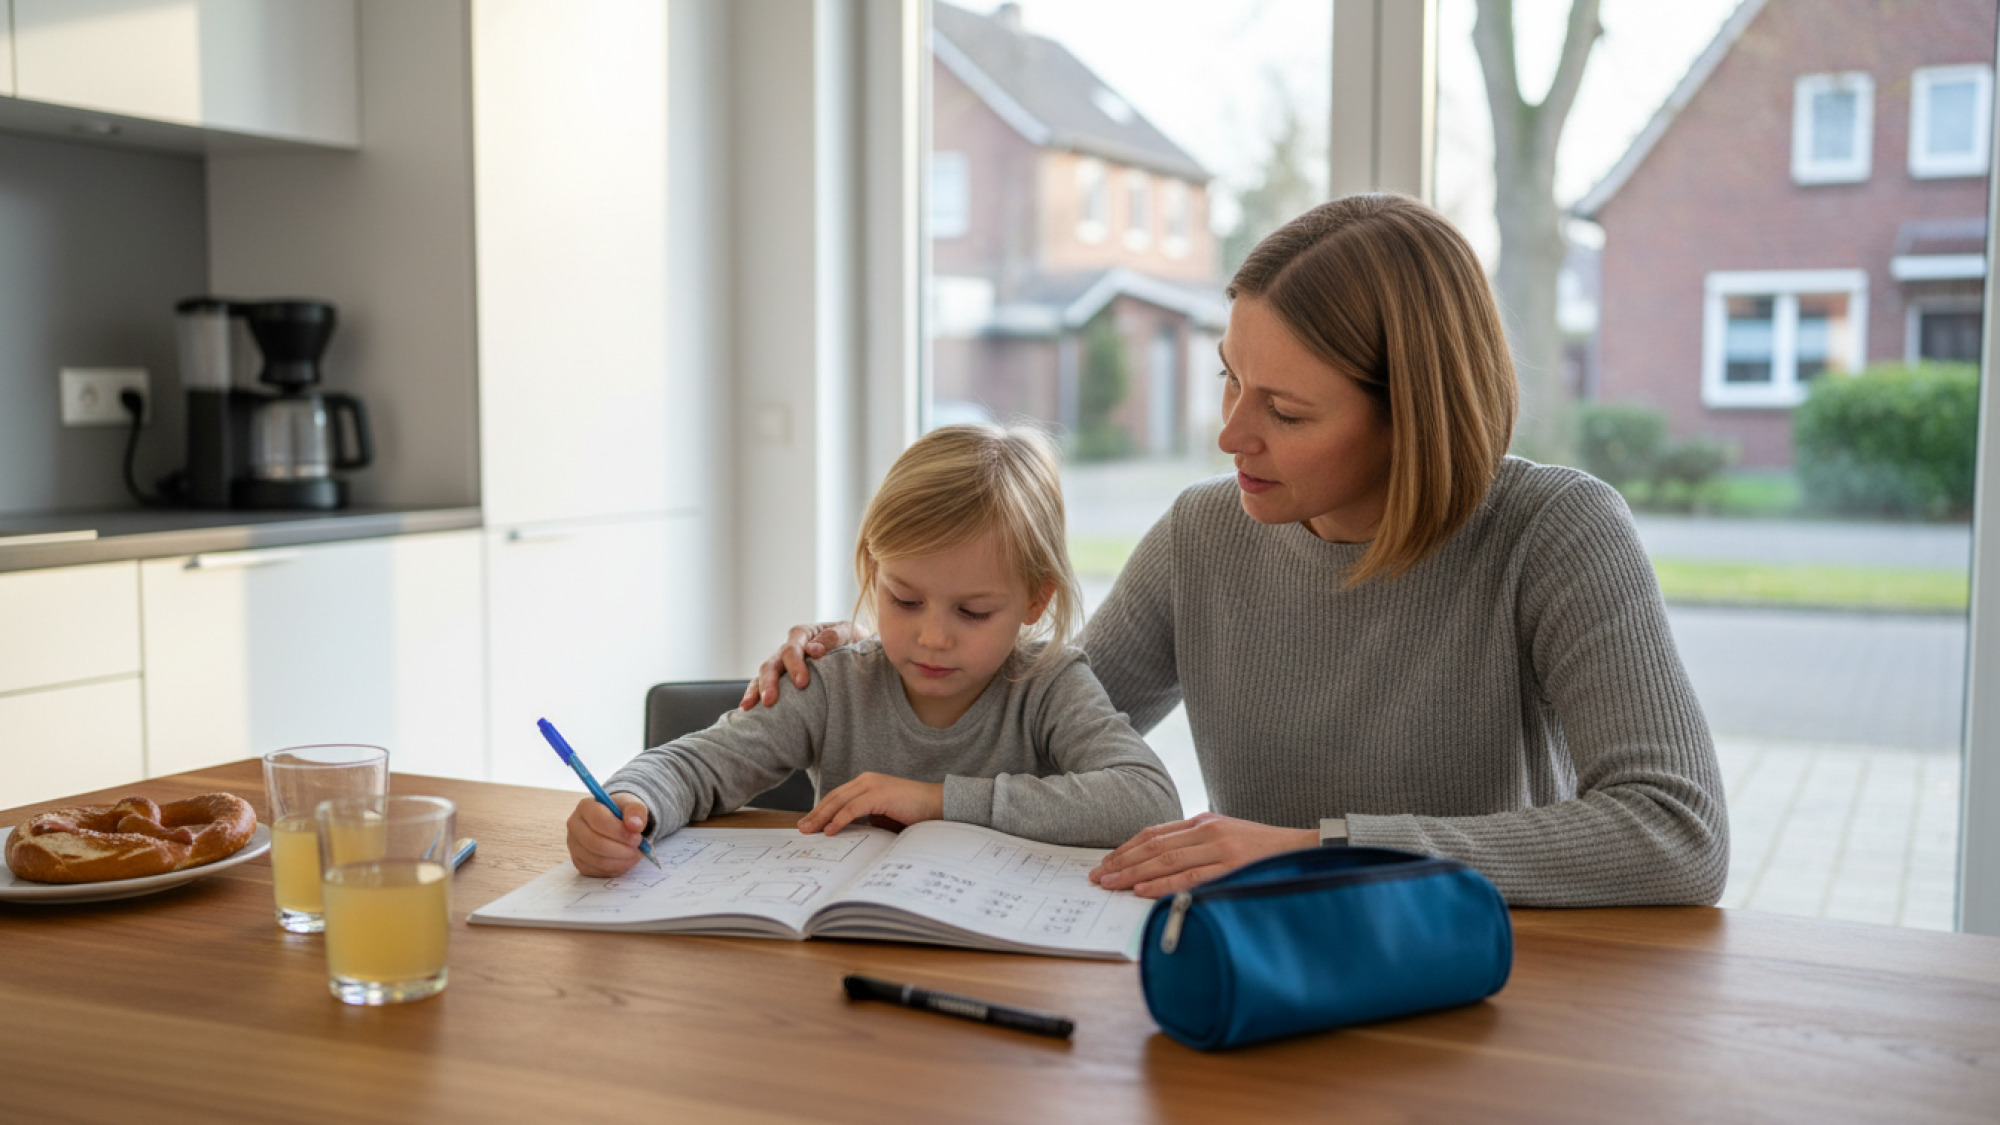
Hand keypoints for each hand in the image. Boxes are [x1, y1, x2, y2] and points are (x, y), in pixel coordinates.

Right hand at [565, 792, 651, 876]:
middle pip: (595, 843)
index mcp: (586, 806)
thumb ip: (636, 810)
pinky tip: (625, 861)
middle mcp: (575, 825)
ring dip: (621, 861)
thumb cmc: (622, 813)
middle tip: (638, 849)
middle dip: (621, 849)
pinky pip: (596, 871)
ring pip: (596, 860)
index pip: (599, 820)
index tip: (637, 837)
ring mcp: (574, 845)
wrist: (616, 822)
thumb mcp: (633, 805)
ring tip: (635, 855)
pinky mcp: (578, 862)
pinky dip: (615, 869)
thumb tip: (636, 825)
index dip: (620, 832)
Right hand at [740, 621, 859, 709]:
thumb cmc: (852, 639)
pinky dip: (754, 695)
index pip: (792, 649)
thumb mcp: (849, 632)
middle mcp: (788, 648)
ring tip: (750, 707)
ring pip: (763, 675)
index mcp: (803, 634)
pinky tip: (748, 709)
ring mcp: (782, 665)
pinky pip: (763, 686)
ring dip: (756, 690)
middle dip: (769, 682)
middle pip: (772, 663)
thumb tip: (813, 650)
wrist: (856, 649)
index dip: (795, 665)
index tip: (802, 684)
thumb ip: (834, 637)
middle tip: (770, 701)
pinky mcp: (783, 679)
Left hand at [797, 773, 943, 836]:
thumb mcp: (885, 816)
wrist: (938, 806)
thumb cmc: (915, 813)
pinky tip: (829, 830)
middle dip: (816, 813)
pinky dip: (839, 820)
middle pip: (834, 797)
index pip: (838, 797)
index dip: (822, 809)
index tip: (810, 823)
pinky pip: (852, 808)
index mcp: (868, 783)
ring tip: (809, 830)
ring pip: (839, 801)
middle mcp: (867, 780)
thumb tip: (849, 831)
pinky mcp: (879, 794)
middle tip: (802, 828)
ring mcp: (873, 785)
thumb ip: (867, 818)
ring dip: (821, 817)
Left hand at [1088, 812, 1316, 897]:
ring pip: (1166, 860)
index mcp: (1203, 822)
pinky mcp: (1230, 867)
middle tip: (1098, 876)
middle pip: (1153, 846)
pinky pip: (1189, 878)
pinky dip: (1162, 884)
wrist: (1302, 849)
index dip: (1126, 848)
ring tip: (1111, 884)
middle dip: (1122, 861)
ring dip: (1134, 873)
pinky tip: (1142, 891)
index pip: (1154, 833)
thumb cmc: (1261, 849)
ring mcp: (1219, 848)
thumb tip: (1159, 863)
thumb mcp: (1225, 836)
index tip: (1106, 863)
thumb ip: (1195, 845)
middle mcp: (1207, 830)